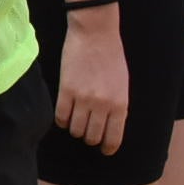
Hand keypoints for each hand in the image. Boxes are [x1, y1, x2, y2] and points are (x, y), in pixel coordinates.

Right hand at [58, 6, 129, 152]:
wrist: (95, 33)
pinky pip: (61, 116)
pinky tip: (64, 115)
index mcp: (120, 104)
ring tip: (75, 121)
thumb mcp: (122, 84)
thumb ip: (117, 106)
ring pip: (75, 129)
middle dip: (90, 138)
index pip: (113, 138)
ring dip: (75, 129)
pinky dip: (61, 120)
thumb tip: (109, 125)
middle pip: (92, 136)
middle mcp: (102, 105)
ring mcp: (83, 99)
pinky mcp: (66, 90)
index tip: (104, 150)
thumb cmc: (112, 56)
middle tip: (87, 132)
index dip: (107, 148)